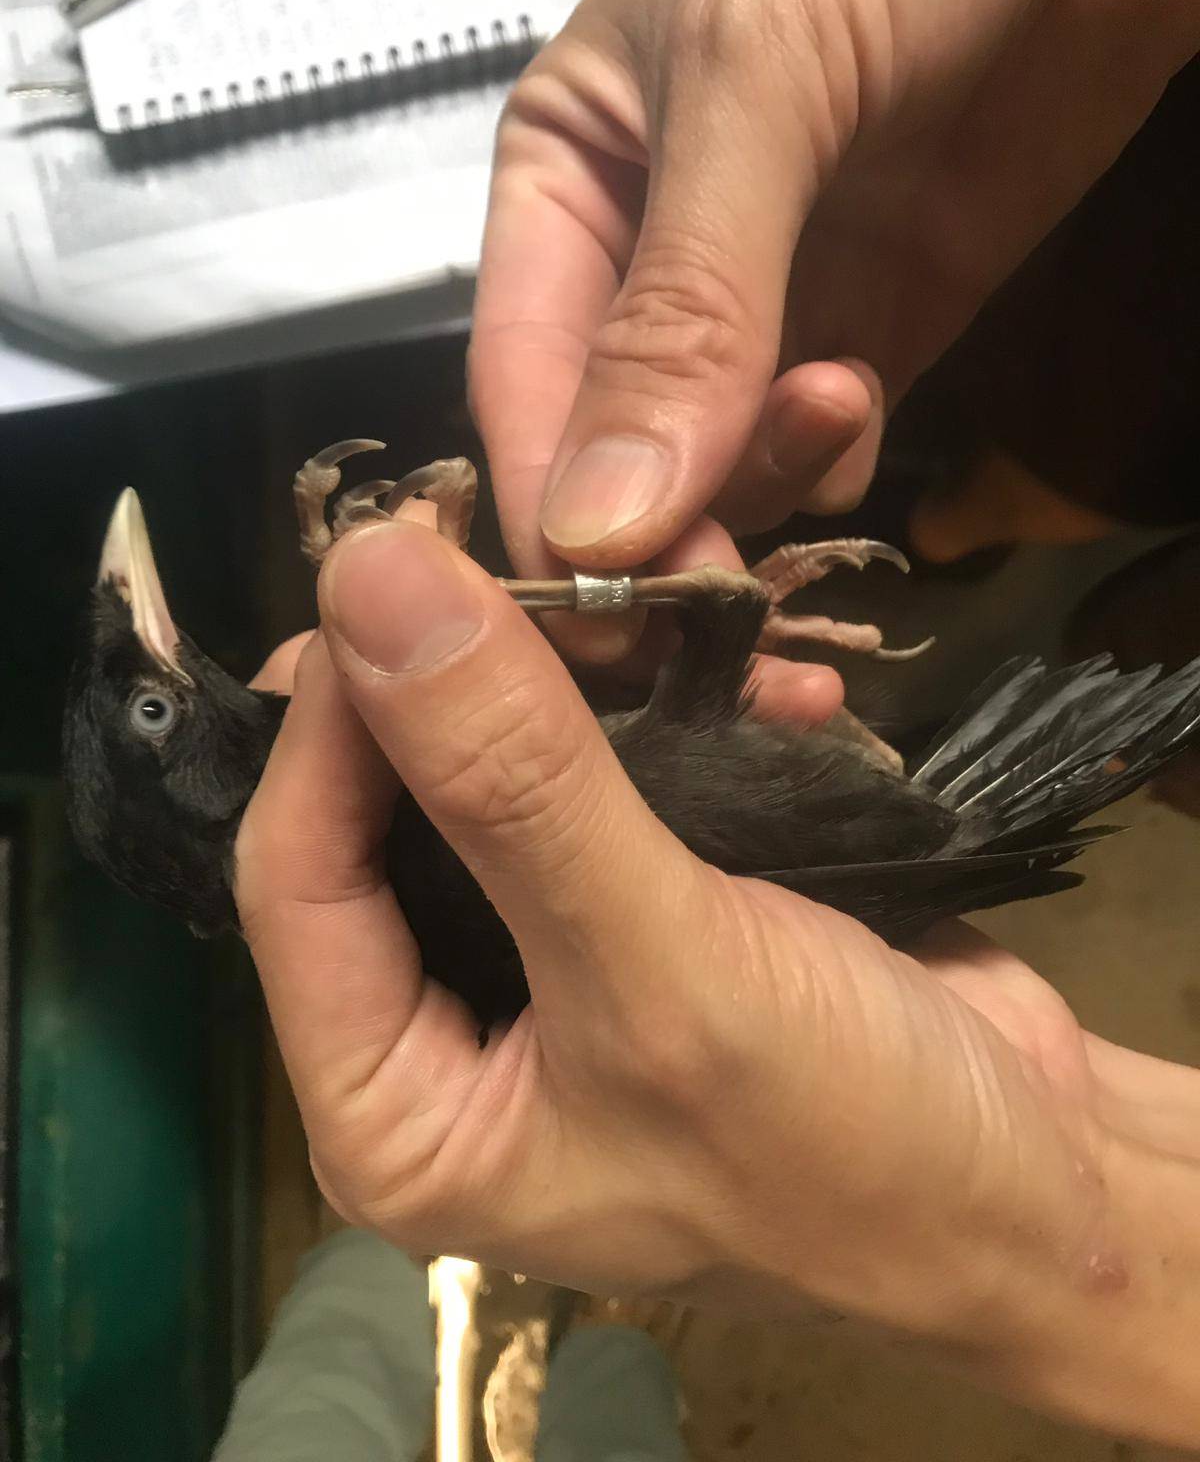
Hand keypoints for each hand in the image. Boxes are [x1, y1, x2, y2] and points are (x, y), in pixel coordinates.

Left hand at [237, 521, 1199, 1444]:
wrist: (1041, 1186)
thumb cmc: (842, 1138)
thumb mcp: (665, 973)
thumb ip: (514, 784)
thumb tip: (370, 581)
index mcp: (394, 1108)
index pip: (295, 879)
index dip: (330, 718)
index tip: (387, 560)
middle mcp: (444, 1034)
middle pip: (378, 817)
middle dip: (436, 680)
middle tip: (482, 538)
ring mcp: (544, 960)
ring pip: (487, 778)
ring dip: (545, 673)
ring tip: (583, 567)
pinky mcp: (639, 903)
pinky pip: (595, 776)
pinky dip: (637, 702)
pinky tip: (680, 631)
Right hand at [469, 0, 1199, 659]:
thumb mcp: (755, 77)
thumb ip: (681, 306)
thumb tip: (597, 529)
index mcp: (566, 184)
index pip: (519, 382)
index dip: (547, 504)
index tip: (602, 611)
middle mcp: (648, 263)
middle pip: (615, 454)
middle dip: (662, 525)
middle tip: (722, 589)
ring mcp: (771, 304)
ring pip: (720, 468)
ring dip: (761, 487)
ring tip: (840, 398)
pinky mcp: (881, 326)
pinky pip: (826, 452)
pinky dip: (835, 471)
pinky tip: (867, 409)